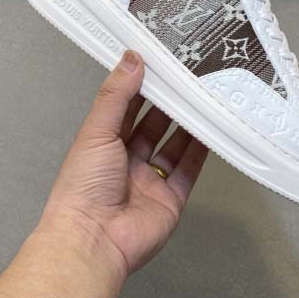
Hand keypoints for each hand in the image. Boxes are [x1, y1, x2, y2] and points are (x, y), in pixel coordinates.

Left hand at [40, 50, 207, 278]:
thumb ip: (116, 95)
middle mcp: (127, 160)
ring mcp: (151, 180)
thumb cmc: (86, 183)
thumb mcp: (97, 132)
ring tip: (205, 99)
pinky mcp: (171, 198)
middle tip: (191, 80)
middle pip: (153, 127)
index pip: (127, 109)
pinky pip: (188, 170)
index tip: (162, 65)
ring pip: (173, 146)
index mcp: (104, 144)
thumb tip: (132, 58)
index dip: (143, 87)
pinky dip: (200, 152)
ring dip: (188, 125)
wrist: (95, 239)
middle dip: (170, 105)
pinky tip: (211, 131)